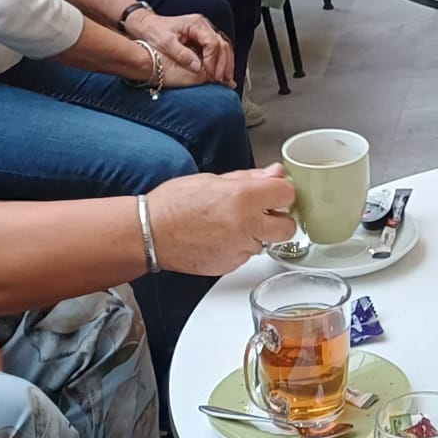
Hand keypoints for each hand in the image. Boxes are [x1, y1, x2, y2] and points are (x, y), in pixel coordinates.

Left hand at [131, 9, 231, 86]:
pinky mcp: (202, 38)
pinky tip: (221, 73)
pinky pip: (217, 50)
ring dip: (226, 64)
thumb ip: (182, 55)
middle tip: (223, 80)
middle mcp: (203, 26)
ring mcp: (204, 31)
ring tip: (226, 80)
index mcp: (196, 24)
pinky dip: (221, 62)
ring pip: (223, 47)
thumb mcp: (166, 43)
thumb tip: (198, 67)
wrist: (146, 25)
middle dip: (224, 64)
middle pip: (222, 45)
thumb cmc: (154, 31)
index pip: (212, 43)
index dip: (214, 60)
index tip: (212, 74)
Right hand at [148, 166, 298, 272]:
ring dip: (256, 234)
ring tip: (229, 223)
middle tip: (264, 213)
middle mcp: (246, 226)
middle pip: (288, 227)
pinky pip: (246, 255)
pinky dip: (239, 247)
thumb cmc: (174, 204)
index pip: (287, 194)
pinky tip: (219, 237)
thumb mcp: (213, 180)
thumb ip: (250, 178)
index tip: (274, 192)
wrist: (150, 233)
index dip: (281, 192)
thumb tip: (274, 173)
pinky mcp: (231, 265)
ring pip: (265, 242)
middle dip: (279, 219)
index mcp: (244, 198)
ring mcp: (239, 249)